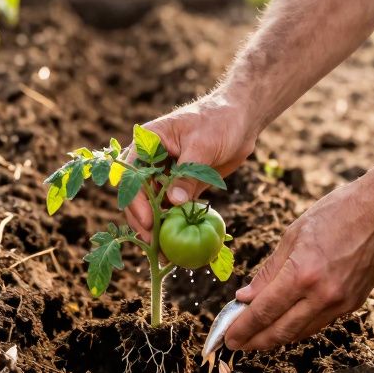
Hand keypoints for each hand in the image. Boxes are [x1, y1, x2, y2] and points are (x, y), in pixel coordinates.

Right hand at [125, 93, 258, 238]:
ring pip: (155, 205)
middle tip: (154, 245)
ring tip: (166, 253)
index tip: (148, 223)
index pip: (132, 175)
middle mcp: (152, 160)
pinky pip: (174, 208)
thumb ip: (187, 173)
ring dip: (159, 228)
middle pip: (139, 195)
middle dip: (144, 221)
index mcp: (148, 142)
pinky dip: (176, 224)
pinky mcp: (182, 185)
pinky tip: (181, 243)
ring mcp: (166, 174)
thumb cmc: (219, 120)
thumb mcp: (202, 145)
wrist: (242, 119)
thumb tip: (173, 202)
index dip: (135, 201)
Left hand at [224, 167, 373, 349]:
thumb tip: (246, 296)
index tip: (228, 337)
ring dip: (276, 338)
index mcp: (302, 273)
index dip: (243, 328)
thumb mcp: (293, 234)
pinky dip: (300, 326)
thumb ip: (269, 270)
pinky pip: (320, 322)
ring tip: (257, 337)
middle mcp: (322, 294)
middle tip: (236, 344)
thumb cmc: (338, 212)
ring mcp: (341, 302)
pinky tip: (286, 323)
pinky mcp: (354, 303)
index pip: (263, 311)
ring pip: (301, 332)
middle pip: (281, 330)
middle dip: (255, 341)